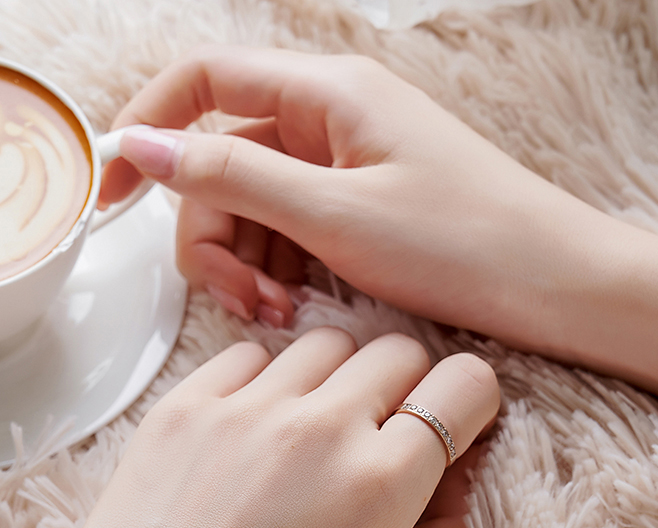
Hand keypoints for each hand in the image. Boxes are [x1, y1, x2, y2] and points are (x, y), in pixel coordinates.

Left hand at [34, 327, 499, 527]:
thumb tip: (452, 489)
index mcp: (380, 485)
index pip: (464, 386)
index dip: (467, 406)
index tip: (446, 429)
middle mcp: (319, 428)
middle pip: (398, 350)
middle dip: (405, 386)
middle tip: (379, 432)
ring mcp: (245, 409)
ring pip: (324, 342)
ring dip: (334, 377)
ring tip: (310, 429)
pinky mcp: (183, 405)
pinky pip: (248, 355)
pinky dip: (264, 379)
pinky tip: (251, 427)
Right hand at [99, 47, 657, 392]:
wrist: (548, 287)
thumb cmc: (462, 241)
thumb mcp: (332, 214)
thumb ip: (230, 177)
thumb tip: (143, 145)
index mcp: (323, 96)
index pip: (203, 81)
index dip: (145, 128)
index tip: (110, 194)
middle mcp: (324, 122)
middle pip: (217, 166)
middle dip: (212, 238)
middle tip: (240, 302)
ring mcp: (335, 168)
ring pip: (244, 208)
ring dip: (243, 267)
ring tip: (280, 316)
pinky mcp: (347, 209)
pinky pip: (280, 233)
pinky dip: (274, 274)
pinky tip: (296, 310)